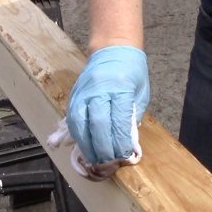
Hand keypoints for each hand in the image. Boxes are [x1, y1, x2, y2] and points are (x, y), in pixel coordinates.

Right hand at [66, 45, 149, 163]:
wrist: (113, 49)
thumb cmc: (132, 71)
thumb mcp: (140, 92)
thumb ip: (132, 116)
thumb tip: (126, 143)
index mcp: (120, 88)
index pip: (117, 120)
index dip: (119, 142)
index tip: (123, 156)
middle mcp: (99, 90)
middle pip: (97, 124)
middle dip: (102, 148)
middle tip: (108, 163)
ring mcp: (84, 92)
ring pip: (79, 123)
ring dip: (85, 145)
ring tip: (93, 159)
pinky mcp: (74, 96)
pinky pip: (71, 119)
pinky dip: (75, 135)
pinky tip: (81, 147)